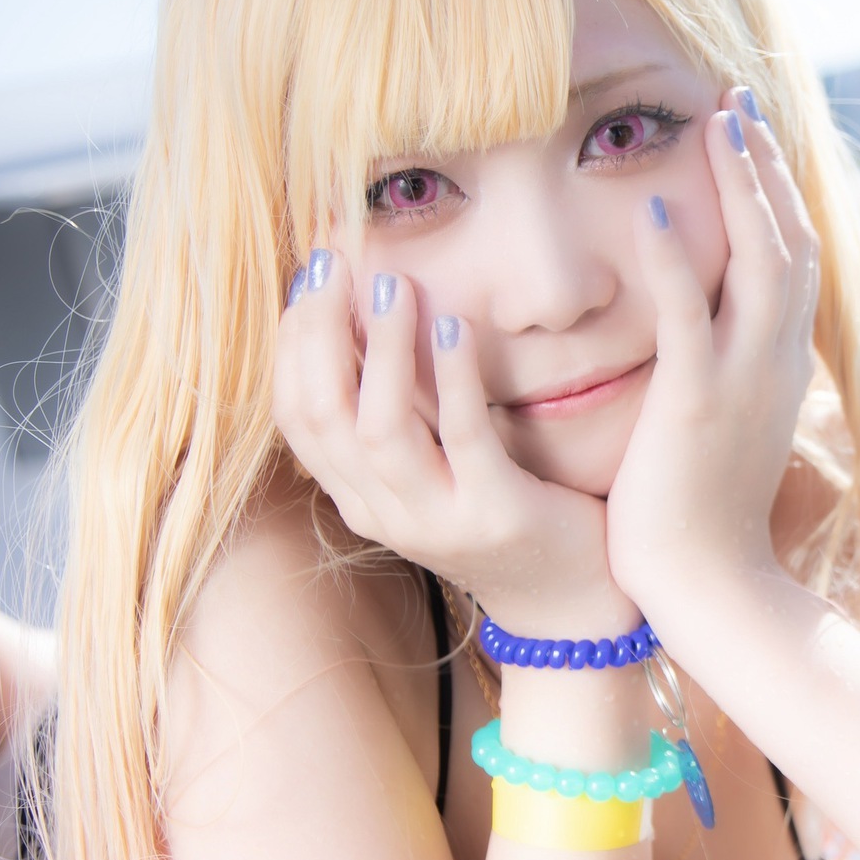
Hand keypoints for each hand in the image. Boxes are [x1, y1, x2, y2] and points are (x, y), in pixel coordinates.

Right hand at [273, 249, 636, 632]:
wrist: (567, 596)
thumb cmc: (497, 507)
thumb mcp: (429, 464)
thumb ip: (395, 409)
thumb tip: (358, 315)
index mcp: (358, 495)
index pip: (295, 415)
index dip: (292, 342)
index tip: (309, 277)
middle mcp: (382, 512)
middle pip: (321, 416)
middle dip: (319, 332)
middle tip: (335, 263)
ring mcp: (435, 520)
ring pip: (379, 430)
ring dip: (381, 349)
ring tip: (394, 286)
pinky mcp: (494, 515)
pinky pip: (462, 438)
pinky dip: (452, 378)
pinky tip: (454, 325)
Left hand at [606, 89, 818, 623]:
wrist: (710, 587)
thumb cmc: (703, 515)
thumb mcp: (726, 430)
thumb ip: (724, 374)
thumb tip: (709, 338)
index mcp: (780, 365)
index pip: (790, 259)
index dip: (775, 195)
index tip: (750, 140)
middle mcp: (776, 361)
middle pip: (788, 239)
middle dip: (766, 167)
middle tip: (740, 103)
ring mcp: (743, 379)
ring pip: (758, 259)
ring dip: (739, 185)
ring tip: (716, 122)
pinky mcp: (696, 404)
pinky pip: (688, 315)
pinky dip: (671, 258)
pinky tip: (647, 206)